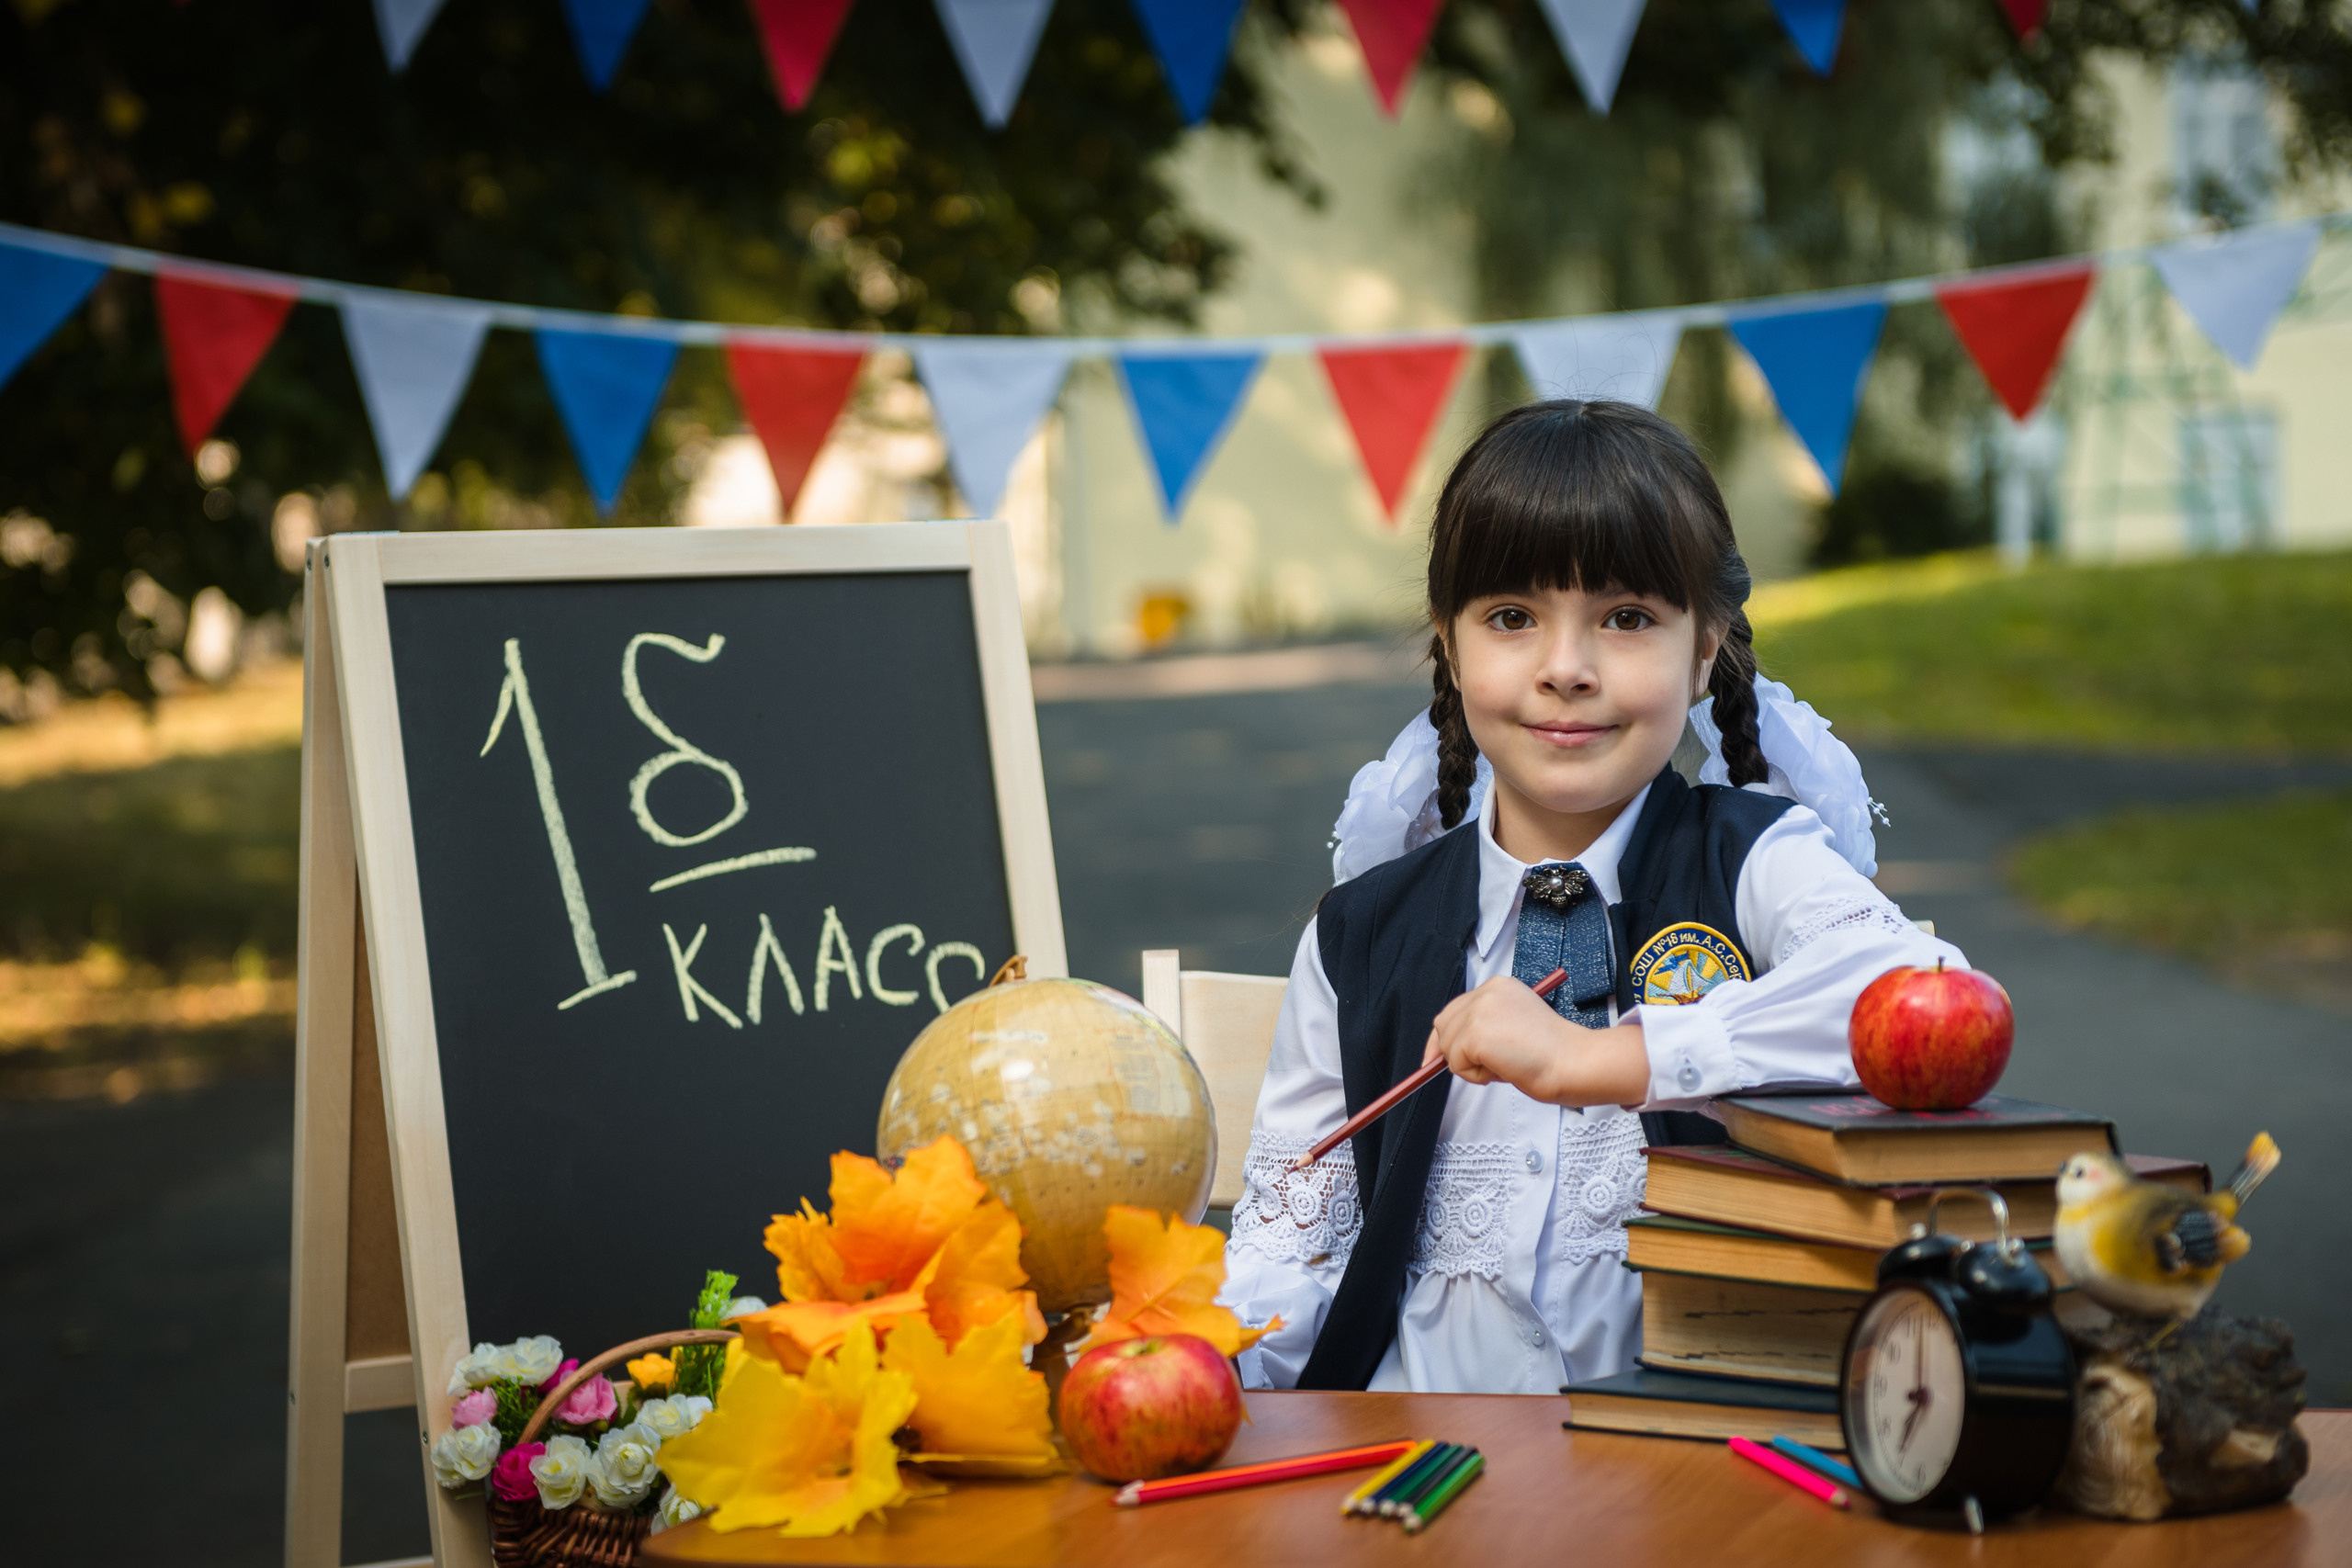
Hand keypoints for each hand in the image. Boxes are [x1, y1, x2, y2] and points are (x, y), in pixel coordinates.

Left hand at [1422, 975, 1650, 1107]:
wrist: (1573, 1062)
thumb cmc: (1555, 1053)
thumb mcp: (1514, 1027)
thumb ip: (1487, 1028)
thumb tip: (1452, 1049)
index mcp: (1499, 986)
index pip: (1457, 1009)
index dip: (1447, 1036)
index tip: (1437, 1058)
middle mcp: (1486, 992)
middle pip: (1443, 1024)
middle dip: (1451, 1051)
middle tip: (1480, 1069)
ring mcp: (1479, 1011)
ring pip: (1448, 1047)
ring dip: (1471, 1066)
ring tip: (1506, 1065)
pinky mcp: (1474, 1034)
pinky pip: (1456, 1065)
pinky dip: (1476, 1077)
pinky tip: (1504, 1068)